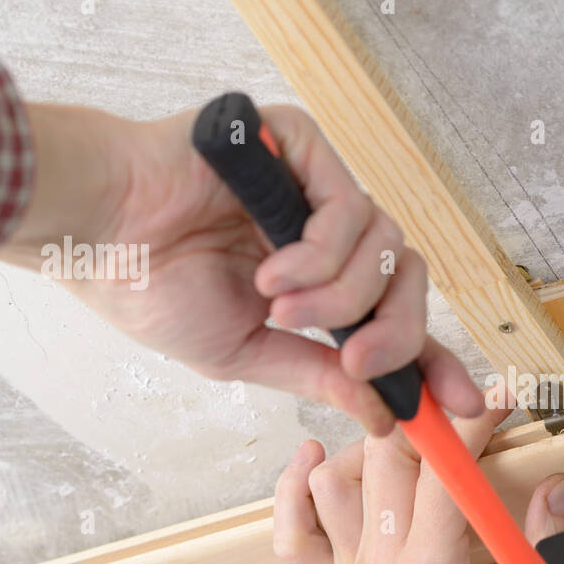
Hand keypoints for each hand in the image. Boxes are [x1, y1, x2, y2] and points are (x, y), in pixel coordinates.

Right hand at [0, 102, 482, 433]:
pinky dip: (321, 255)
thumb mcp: (250, 353)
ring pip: (386, 248)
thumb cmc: (152, 289)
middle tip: (356, 363)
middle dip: (396, 334)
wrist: (96, 239)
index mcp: (316, 282)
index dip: (436, 361)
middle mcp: (325, 233)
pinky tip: (271, 271)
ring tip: (278, 306)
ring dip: (340, 296)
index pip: (397, 318)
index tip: (467, 405)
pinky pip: (350, 208)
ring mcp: (315, 187)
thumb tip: (386, 417)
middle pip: (409, 280)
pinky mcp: (301, 146)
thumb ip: (321, 376)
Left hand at [273, 403, 563, 563]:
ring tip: (415, 431)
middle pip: (385, 461)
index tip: (501, 398)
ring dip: (371, 444)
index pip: (444, 476)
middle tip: (462, 403)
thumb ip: (551, 557)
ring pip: (335, 482)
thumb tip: (562, 492)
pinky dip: (295, 492)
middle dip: (427, 417)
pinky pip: (298, 533)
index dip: (473, 426)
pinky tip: (315, 462)